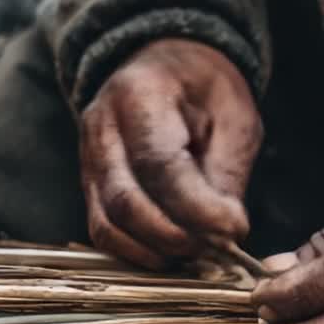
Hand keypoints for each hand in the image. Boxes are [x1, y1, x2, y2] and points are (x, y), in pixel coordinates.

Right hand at [80, 39, 261, 267]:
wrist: (164, 68)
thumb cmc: (204, 90)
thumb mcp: (233, 117)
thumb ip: (227, 172)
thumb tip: (226, 233)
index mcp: (139, 96)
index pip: (159, 164)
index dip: (197, 207)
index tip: (235, 229)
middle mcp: (101, 128)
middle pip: (126, 202)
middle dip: (175, 238)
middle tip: (217, 249)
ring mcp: (88, 159)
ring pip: (108, 224)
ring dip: (154, 251)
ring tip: (197, 255)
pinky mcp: (90, 185)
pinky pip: (103, 230)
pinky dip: (136, 252)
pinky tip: (172, 254)